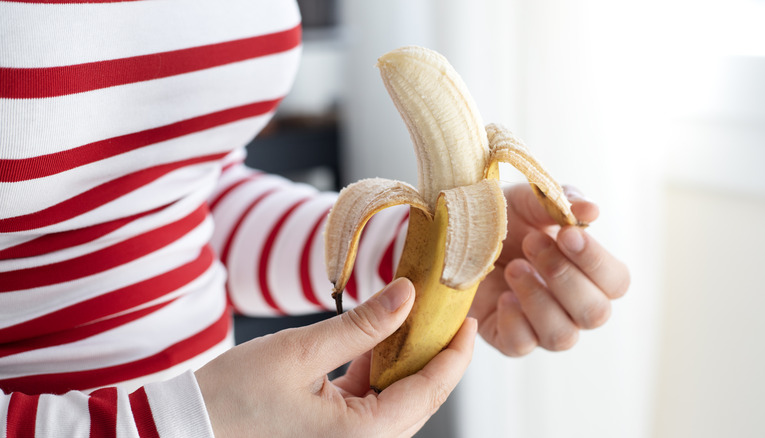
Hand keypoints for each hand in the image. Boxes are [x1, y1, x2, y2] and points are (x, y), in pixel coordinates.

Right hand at [195, 278, 476, 437]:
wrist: (189, 427)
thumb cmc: (233, 398)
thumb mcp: (302, 351)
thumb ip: (362, 324)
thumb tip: (406, 295)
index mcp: (361, 436)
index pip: (428, 391)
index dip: (454, 354)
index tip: (465, 320)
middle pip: (418, 398)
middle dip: (435, 354)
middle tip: (443, 313)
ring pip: (396, 399)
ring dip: (406, 360)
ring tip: (412, 318)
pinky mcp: (332, 433)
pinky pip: (371, 401)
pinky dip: (377, 370)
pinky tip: (377, 338)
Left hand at [469, 184, 629, 355]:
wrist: (457, 234)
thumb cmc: (504, 217)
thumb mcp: (529, 201)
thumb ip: (561, 201)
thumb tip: (591, 209)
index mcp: (590, 275)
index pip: (616, 282)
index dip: (596, 261)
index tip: (566, 234)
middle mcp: (573, 307)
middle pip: (595, 313)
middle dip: (563, 275)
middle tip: (532, 243)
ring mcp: (543, 328)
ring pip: (562, 336)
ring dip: (538, 298)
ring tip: (513, 267)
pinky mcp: (509, 339)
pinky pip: (522, 345)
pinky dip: (513, 320)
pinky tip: (502, 295)